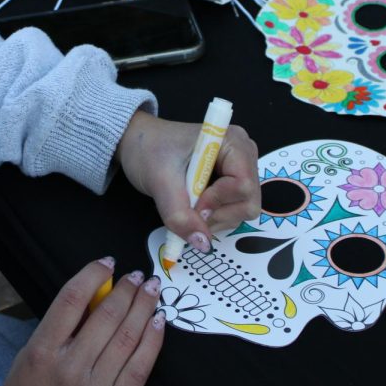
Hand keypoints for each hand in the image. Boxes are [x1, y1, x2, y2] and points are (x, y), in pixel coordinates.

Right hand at [2, 258, 164, 385]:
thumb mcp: (31, 356)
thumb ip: (60, 326)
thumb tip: (97, 293)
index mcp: (42, 351)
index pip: (71, 300)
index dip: (93, 275)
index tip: (107, 264)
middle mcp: (68, 368)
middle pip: (106, 316)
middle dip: (127, 289)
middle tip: (138, 276)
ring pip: (126, 338)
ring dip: (143, 308)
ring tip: (151, 291)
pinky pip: (139, 369)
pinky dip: (152, 341)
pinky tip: (158, 322)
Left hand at [117, 111, 259, 250]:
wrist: (137, 143)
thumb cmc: (149, 150)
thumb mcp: (160, 181)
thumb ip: (180, 214)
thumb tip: (202, 243)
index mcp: (232, 142)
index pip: (243, 184)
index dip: (219, 201)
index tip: (193, 206)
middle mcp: (243, 154)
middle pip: (248, 201)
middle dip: (218, 214)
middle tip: (189, 210)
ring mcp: (239, 170)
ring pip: (242, 210)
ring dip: (214, 218)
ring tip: (187, 206)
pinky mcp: (232, 184)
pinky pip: (232, 211)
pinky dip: (213, 217)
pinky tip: (193, 207)